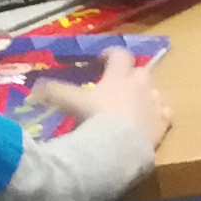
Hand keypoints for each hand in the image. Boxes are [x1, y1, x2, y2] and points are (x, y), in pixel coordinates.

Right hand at [33, 48, 171, 148]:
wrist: (120, 147)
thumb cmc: (95, 118)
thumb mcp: (70, 102)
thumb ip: (54, 92)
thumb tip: (35, 88)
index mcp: (119, 77)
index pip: (120, 55)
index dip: (112, 54)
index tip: (103, 59)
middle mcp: (140, 86)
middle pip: (140, 72)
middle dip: (130, 75)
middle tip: (117, 84)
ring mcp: (155, 104)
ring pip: (155, 91)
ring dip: (145, 95)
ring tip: (132, 105)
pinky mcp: (164, 123)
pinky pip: (166, 114)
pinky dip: (158, 115)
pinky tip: (150, 121)